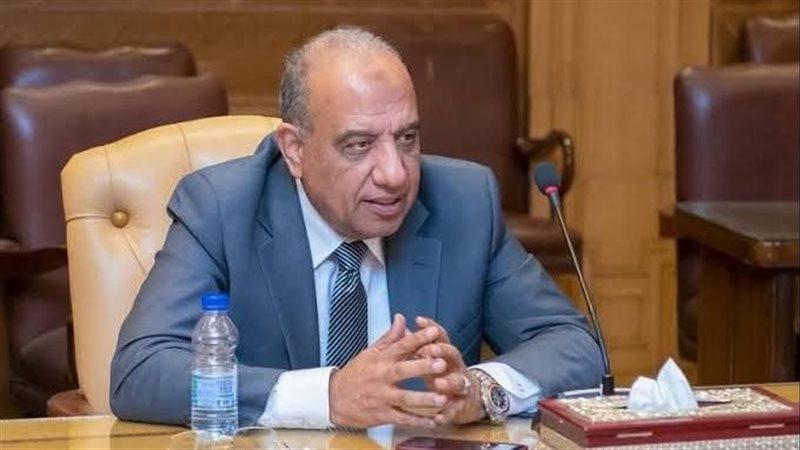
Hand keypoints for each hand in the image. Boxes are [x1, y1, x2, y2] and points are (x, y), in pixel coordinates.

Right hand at [328, 314, 448, 428]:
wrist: (334, 398)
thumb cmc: (356, 374)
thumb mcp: (370, 352)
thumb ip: (389, 337)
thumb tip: (401, 318)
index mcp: (381, 359)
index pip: (401, 345)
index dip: (418, 338)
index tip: (434, 331)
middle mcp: (382, 377)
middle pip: (404, 371)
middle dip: (423, 367)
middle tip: (441, 363)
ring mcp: (382, 397)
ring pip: (405, 398)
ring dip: (424, 399)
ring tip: (443, 398)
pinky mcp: (382, 415)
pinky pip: (402, 418)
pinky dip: (418, 422)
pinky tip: (433, 422)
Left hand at [415, 317, 485, 424]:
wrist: (468, 399)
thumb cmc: (443, 374)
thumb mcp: (430, 358)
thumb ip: (417, 343)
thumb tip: (402, 325)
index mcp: (445, 354)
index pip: (441, 337)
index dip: (431, 328)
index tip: (419, 320)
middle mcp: (455, 367)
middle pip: (453, 355)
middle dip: (442, 351)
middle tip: (430, 349)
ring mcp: (460, 386)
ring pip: (457, 382)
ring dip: (447, 382)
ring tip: (438, 384)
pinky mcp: (461, 405)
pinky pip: (454, 409)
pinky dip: (447, 414)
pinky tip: (438, 418)